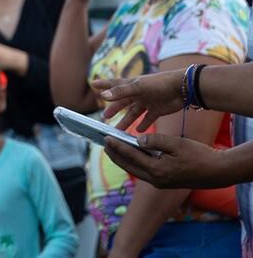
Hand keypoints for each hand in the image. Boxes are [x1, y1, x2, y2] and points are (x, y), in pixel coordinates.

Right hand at [93, 70, 183, 130]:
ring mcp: (148, 102)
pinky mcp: (158, 110)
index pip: (114, 85)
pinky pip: (148, 119)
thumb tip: (103, 96)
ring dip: (127, 121)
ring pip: (134, 113)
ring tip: (119, 130)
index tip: (92, 84)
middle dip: (114, 109)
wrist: (183, 88)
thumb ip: (121, 92)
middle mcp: (138, 93)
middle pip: (123, 102)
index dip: (104, 85)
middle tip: (105, 116)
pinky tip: (139, 131)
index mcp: (132, 85)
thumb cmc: (159, 83)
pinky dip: (143, 124)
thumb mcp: (138, 87)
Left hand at [103, 133, 230, 188]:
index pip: (131, 156)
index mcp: (157, 170)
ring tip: (113, 149)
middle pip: (128, 166)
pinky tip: (131, 156)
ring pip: (135, 170)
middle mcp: (156, 179)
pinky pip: (144, 172)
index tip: (105, 138)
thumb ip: (155, 140)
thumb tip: (137, 140)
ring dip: (123, 160)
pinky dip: (135, 163)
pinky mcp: (164, 182)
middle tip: (103, 143)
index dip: (117, 146)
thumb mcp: (176, 143)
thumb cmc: (199, 155)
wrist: (218, 172)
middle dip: (115, 155)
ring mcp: (160, 183)